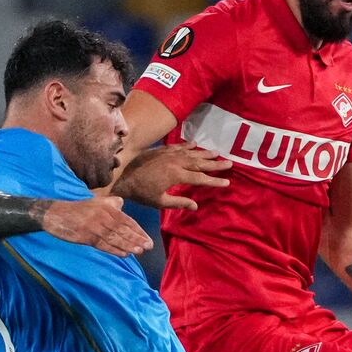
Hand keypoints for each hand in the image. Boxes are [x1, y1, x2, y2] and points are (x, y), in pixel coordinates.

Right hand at [42, 197, 152, 256]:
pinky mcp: (87, 237)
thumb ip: (111, 202)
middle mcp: (103, 217)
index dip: (138, 231)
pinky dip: (115, 250)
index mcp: (107, 208)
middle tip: (149, 246)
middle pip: (124, 230)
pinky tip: (124, 255)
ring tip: (140, 251)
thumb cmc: (77, 209)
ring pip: (115, 238)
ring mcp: (95, 227)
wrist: (56, 214)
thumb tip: (122, 203)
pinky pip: (104, 245)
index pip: (127, 221)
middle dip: (137, 238)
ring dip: (129, 245)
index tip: (148, 239)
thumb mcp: (96, 201)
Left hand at [111, 143, 230, 209]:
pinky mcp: (161, 150)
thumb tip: (196, 206)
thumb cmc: (140, 192)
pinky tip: (195, 145)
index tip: (227, 182)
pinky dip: (188, 146)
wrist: (122, 176)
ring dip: (205, 153)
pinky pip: (178, 147)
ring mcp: (168, 154)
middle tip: (229, 163)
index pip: (200, 178)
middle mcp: (175, 162)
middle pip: (200, 162)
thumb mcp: (160, 202)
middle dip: (215, 164)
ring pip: (191, 153)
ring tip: (217, 153)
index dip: (214, 180)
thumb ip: (179, 202)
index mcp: (176, 175)